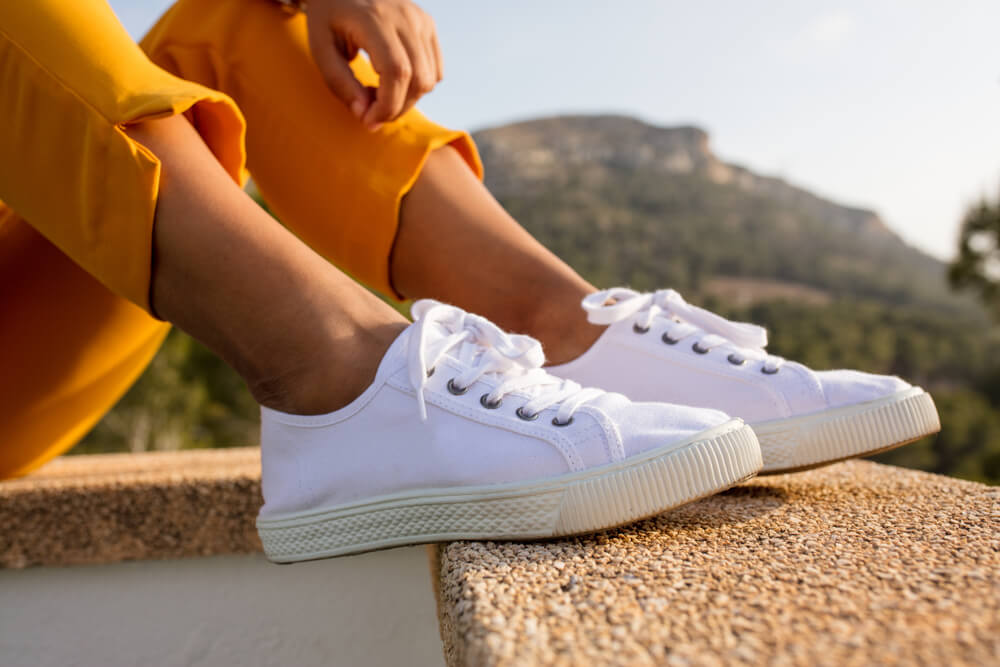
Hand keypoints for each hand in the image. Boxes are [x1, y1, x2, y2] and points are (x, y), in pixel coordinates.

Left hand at [305, 0, 442, 130]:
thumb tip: (366, 115)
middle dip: (397, 108)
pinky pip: (436, 70)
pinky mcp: (428, 25)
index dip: (387, 105)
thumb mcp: (321, 50)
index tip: (368, 120)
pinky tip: (393, 81)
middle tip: (371, 111)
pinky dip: (418, 86)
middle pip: (419, 79)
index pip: (397, 72)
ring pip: (430, 79)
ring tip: (379, 93)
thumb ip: (340, 84)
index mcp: (374, 19)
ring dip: (407, 99)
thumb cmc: (327, 18)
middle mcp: (405, 17)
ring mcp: (420, 19)